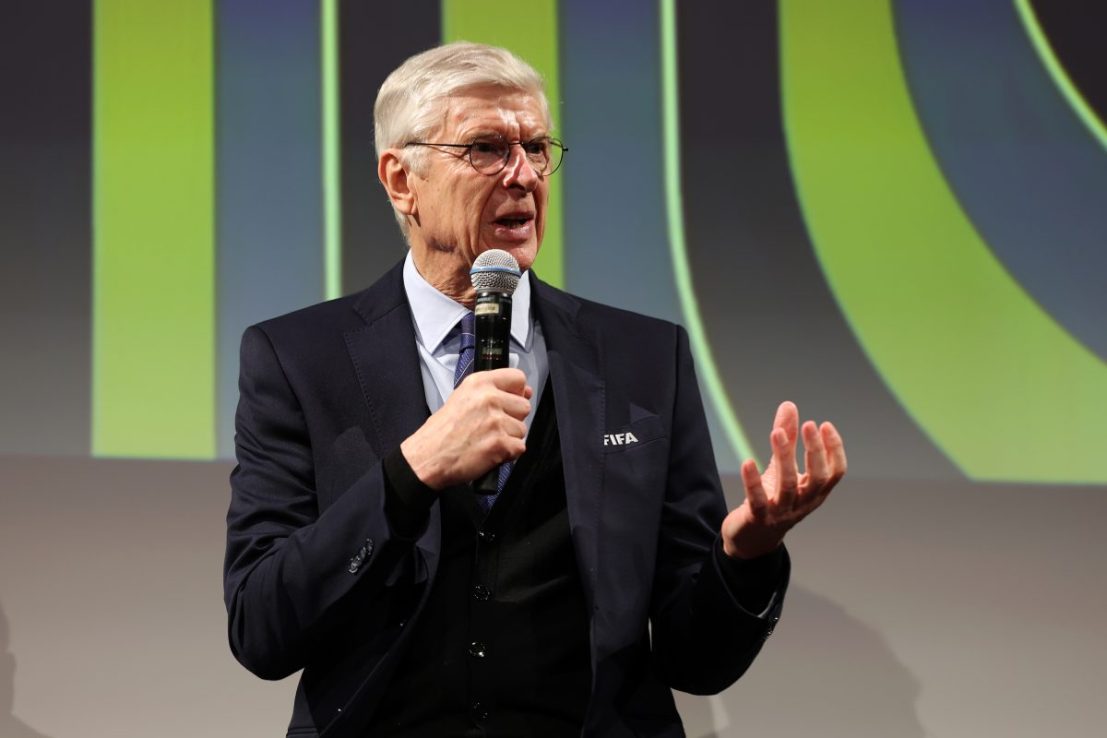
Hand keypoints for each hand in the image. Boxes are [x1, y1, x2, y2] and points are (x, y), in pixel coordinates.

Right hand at [400, 368, 532, 489]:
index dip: (517, 393)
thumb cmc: (440, 433)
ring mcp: (496, 421)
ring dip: (509, 438)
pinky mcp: (500, 443)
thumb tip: (525, 392)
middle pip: (524, 406)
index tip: (510, 401)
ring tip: (486, 440)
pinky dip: (508, 454)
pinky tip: (489, 452)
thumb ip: (493, 392)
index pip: (518, 378)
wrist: (427, 458)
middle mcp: (489, 399)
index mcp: (479, 383)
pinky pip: (519, 448)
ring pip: (522, 429)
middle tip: (491, 427)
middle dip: (512, 419)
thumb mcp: (462, 398)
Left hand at [721, 401, 845, 559]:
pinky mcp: (758, 518)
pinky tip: (748, 462)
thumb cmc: (773, 499)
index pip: (835, 473)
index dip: (834, 450)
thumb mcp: (782, 467)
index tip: (825, 425)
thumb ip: (788, 437)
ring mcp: (781, 512)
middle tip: (809, 424)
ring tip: (777, 433)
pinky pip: (758, 500)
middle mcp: (803, 503)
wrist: (752, 539)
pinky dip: (753, 482)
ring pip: (788, 486)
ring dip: (784, 458)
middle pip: (817, 478)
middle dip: (815, 451)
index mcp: (814, 492)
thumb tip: (789, 405)